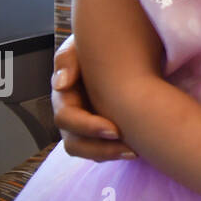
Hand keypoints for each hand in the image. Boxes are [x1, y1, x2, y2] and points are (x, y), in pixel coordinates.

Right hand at [52, 35, 135, 160]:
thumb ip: (67, 59)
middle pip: (75, 144)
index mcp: (63, 97)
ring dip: (110, 154)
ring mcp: (84, 126)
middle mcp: (71, 116)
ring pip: (88, 151)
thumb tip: (61, 84)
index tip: (115, 130)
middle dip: (101, 148)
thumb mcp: (78, 46)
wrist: (113, 50)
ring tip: (135, 152)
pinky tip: (138, 148)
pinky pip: (102, 149)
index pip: (66, 119)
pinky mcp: (99, 130)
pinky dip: (117, 151)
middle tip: (129, 148)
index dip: (88, 127)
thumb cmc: (93, 48)